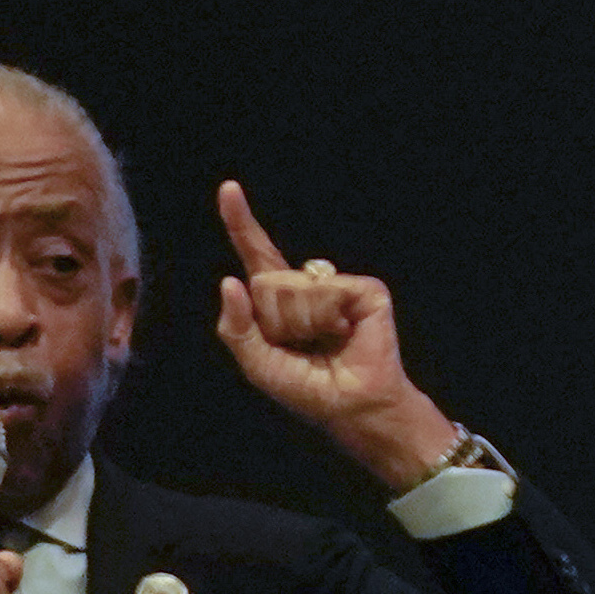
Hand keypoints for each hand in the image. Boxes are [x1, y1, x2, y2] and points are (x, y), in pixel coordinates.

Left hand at [212, 180, 464, 492]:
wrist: (352, 405)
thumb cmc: (307, 388)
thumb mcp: (257, 363)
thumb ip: (236, 326)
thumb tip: (230, 280)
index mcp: (278, 299)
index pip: (257, 254)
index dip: (241, 222)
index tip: (228, 188)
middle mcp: (308, 284)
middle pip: (266, 282)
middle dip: (274, 321)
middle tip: (301, 345)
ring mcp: (338, 283)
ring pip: (293, 288)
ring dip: (302, 325)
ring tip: (326, 343)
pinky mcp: (366, 290)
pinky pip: (327, 293)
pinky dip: (329, 320)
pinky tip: (346, 335)